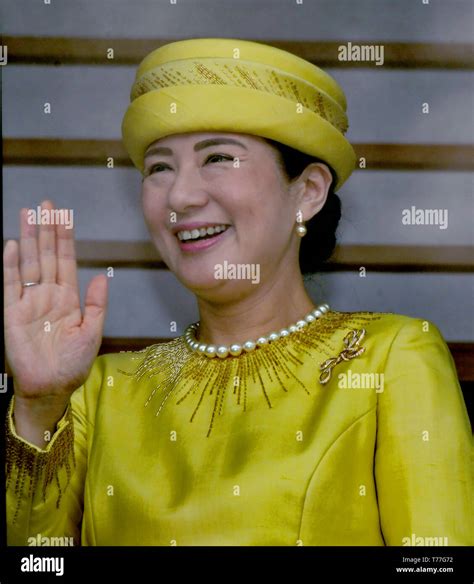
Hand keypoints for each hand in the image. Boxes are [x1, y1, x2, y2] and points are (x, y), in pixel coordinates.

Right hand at [4, 200, 107, 402]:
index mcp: (67, 298)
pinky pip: (10, 285)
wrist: (52, 387)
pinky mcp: (11, 313)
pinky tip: (13, 245)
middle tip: (46, 205)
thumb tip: (103, 276)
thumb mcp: (92, 332)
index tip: (65, 216)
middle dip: (46, 230)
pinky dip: (10, 265)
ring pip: (29, 264)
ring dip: (29, 239)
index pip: (66, 261)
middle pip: (46, 256)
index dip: (65, 238)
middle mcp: (47, 295)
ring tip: (29, 214)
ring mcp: (28, 302)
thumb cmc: (73, 364)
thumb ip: (97, 304)